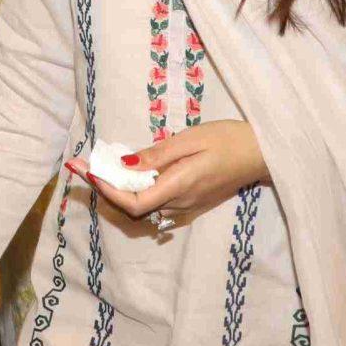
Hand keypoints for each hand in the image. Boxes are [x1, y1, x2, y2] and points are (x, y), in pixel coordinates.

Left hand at [93, 120, 269, 232]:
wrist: (262, 154)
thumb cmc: (229, 140)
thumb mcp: (191, 139)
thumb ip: (157, 155)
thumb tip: (123, 165)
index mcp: (179, 187)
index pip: (132, 202)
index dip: (106, 190)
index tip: (86, 170)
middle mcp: (180, 204)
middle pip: (132, 206)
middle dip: (104, 187)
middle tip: (82, 165)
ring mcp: (186, 206)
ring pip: (142, 205)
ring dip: (117, 189)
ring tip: (98, 167)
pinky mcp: (191, 202)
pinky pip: (155, 201)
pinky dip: (135, 189)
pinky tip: (128, 173)